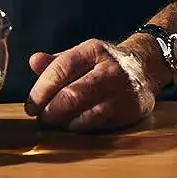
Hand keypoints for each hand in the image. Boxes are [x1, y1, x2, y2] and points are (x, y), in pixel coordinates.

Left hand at [25, 38, 159, 131]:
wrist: (145, 67)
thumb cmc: (104, 64)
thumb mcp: (81, 55)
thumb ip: (56, 62)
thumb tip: (33, 61)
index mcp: (93, 51)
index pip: (61, 68)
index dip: (41, 89)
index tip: (31, 105)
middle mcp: (109, 69)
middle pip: (72, 95)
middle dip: (50, 110)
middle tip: (41, 117)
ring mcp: (121, 91)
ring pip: (85, 113)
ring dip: (64, 121)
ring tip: (57, 120)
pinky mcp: (130, 109)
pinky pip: (99, 124)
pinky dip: (81, 127)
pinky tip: (74, 123)